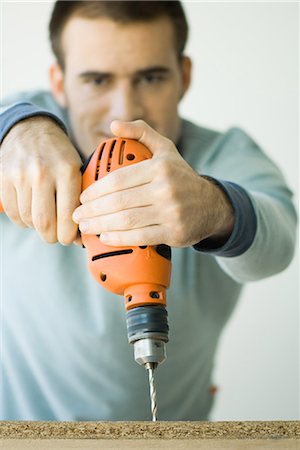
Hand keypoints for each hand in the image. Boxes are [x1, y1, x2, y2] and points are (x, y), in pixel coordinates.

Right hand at [0, 117, 81, 244]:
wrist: (30, 129)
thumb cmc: (59, 155)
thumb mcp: (77, 169)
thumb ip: (81, 200)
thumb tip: (82, 237)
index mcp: (67, 170)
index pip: (68, 216)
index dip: (69, 235)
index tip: (69, 238)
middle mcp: (42, 172)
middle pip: (45, 223)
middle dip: (52, 237)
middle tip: (55, 236)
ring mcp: (20, 175)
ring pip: (28, 219)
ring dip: (37, 227)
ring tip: (44, 219)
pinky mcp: (3, 178)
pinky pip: (13, 213)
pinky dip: (22, 220)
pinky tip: (30, 212)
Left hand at [73, 120, 233, 247]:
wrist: (211, 205)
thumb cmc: (181, 177)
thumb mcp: (166, 149)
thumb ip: (141, 133)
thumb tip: (114, 124)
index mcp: (160, 168)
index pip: (118, 179)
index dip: (96, 190)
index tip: (83, 197)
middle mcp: (166, 189)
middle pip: (119, 201)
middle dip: (92, 210)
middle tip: (78, 215)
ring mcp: (171, 213)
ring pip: (127, 220)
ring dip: (100, 225)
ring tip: (86, 227)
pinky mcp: (174, 233)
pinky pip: (140, 238)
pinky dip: (119, 238)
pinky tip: (106, 237)